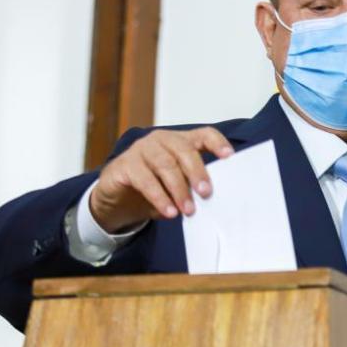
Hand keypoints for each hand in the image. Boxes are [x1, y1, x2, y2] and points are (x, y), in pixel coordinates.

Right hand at [90, 127, 233, 232]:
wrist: (117, 200)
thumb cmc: (154, 189)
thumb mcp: (177, 187)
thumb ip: (192, 187)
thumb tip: (211, 199)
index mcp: (180, 142)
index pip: (203, 134)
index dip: (217, 143)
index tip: (229, 156)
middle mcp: (161, 140)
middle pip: (184, 150)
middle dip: (197, 172)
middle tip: (206, 193)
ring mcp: (141, 149)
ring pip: (165, 164)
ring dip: (179, 189)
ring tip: (188, 210)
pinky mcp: (124, 164)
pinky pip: (144, 180)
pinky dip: (159, 197)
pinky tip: (168, 211)